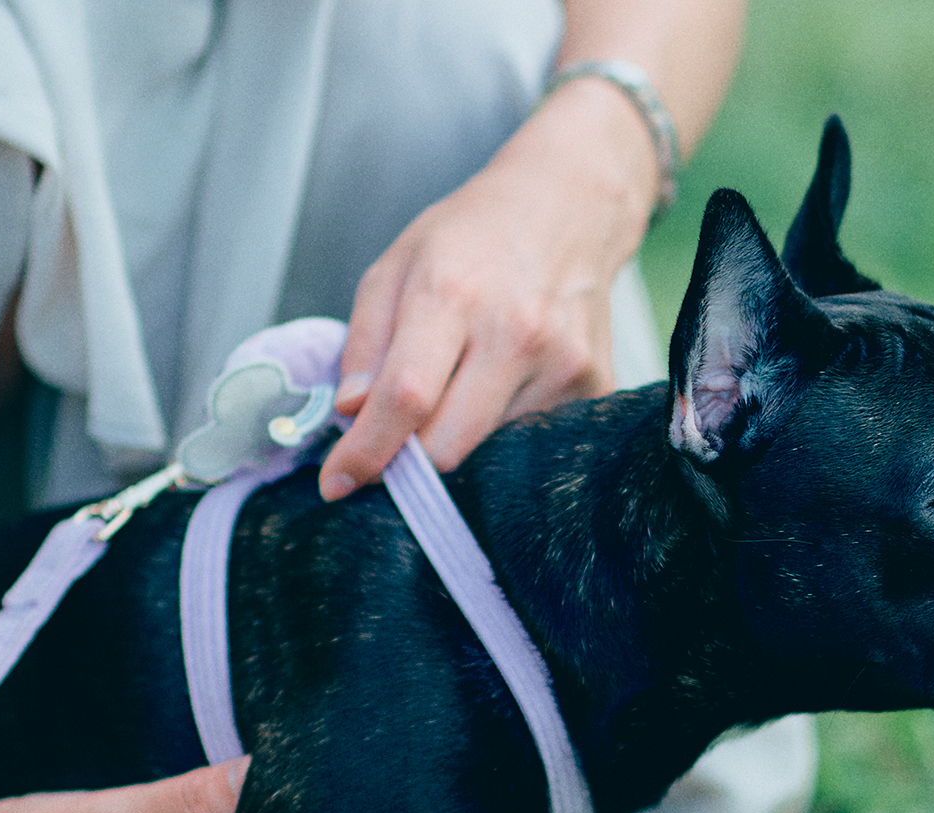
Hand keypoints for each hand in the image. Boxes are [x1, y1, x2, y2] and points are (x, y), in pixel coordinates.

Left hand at [318, 78, 660, 500]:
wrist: (569, 208)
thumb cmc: (473, 238)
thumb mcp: (396, 268)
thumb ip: (366, 344)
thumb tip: (352, 416)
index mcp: (453, 295)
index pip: (406, 397)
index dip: (368, 452)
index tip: (338, 484)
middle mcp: (516, 332)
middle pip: (449, 445)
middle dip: (411, 457)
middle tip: (397, 438)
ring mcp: (563, 363)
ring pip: (491, 450)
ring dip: (462, 436)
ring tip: (466, 381)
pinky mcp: (595, 384)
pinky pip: (533, 438)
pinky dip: (505, 426)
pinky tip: (507, 380)